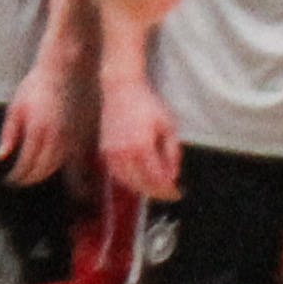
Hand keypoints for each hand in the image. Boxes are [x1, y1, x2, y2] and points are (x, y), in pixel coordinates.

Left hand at [0, 60, 75, 186]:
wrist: (70, 66)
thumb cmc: (40, 83)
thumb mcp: (17, 106)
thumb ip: (10, 134)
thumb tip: (1, 156)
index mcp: (38, 131)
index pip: (27, 166)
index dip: (18, 177)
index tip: (11, 180)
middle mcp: (59, 137)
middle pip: (45, 170)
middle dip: (31, 178)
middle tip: (22, 181)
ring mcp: (76, 135)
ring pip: (62, 165)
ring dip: (48, 172)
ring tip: (38, 174)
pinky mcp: (89, 131)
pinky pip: (78, 155)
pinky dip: (67, 163)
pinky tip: (59, 163)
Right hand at [98, 79, 180, 202]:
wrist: (121, 90)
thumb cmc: (148, 105)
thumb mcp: (168, 126)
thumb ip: (172, 152)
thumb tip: (172, 175)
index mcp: (141, 147)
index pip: (156, 179)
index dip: (168, 190)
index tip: (177, 193)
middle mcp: (123, 154)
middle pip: (141, 185)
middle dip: (157, 192)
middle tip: (170, 193)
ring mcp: (110, 153)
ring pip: (127, 182)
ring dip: (143, 188)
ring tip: (158, 188)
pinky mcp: (104, 152)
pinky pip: (117, 174)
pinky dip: (130, 180)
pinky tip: (141, 179)